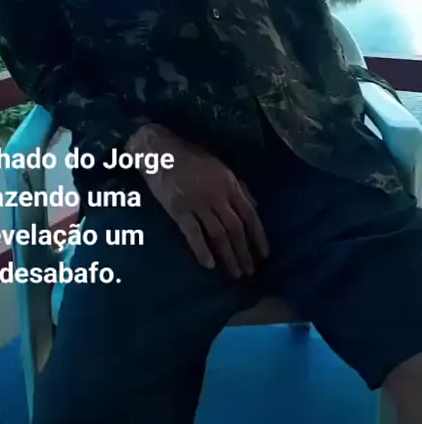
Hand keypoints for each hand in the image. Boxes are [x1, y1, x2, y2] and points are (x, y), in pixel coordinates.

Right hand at [126, 124, 268, 277]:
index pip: (250, 215)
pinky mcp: (179, 210)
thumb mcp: (221, 167)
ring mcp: (198, 203)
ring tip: (235, 273)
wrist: (159, 151)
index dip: (258, 236)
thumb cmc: (190, 157)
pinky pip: (193, 234)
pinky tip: (209, 264)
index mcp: (229, 184)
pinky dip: (202, 250)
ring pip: (218, 234)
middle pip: (236, 228)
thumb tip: (255, 207)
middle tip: (250, 271)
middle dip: (244, 251)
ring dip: (228, 255)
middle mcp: (217, 195)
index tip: (264, 254)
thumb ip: (238, 186)